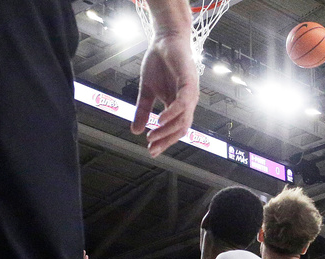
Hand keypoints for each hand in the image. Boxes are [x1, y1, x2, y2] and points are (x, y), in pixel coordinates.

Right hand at [132, 34, 198, 156]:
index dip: (164, 142)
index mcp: (178, 106)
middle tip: (151, 149)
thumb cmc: (159, 64)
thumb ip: (143, 110)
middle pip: (181, 129)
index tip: (151, 151)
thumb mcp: (147, 91)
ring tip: (151, 136)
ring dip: (167, 130)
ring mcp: (189, 93)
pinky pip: (183, 103)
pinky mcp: (188, 82)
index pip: (174, 130)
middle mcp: (187, 103)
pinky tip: (160, 120)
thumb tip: (134, 131)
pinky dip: (172, 113)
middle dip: (166, 141)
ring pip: (183, 120)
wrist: (165, 40)